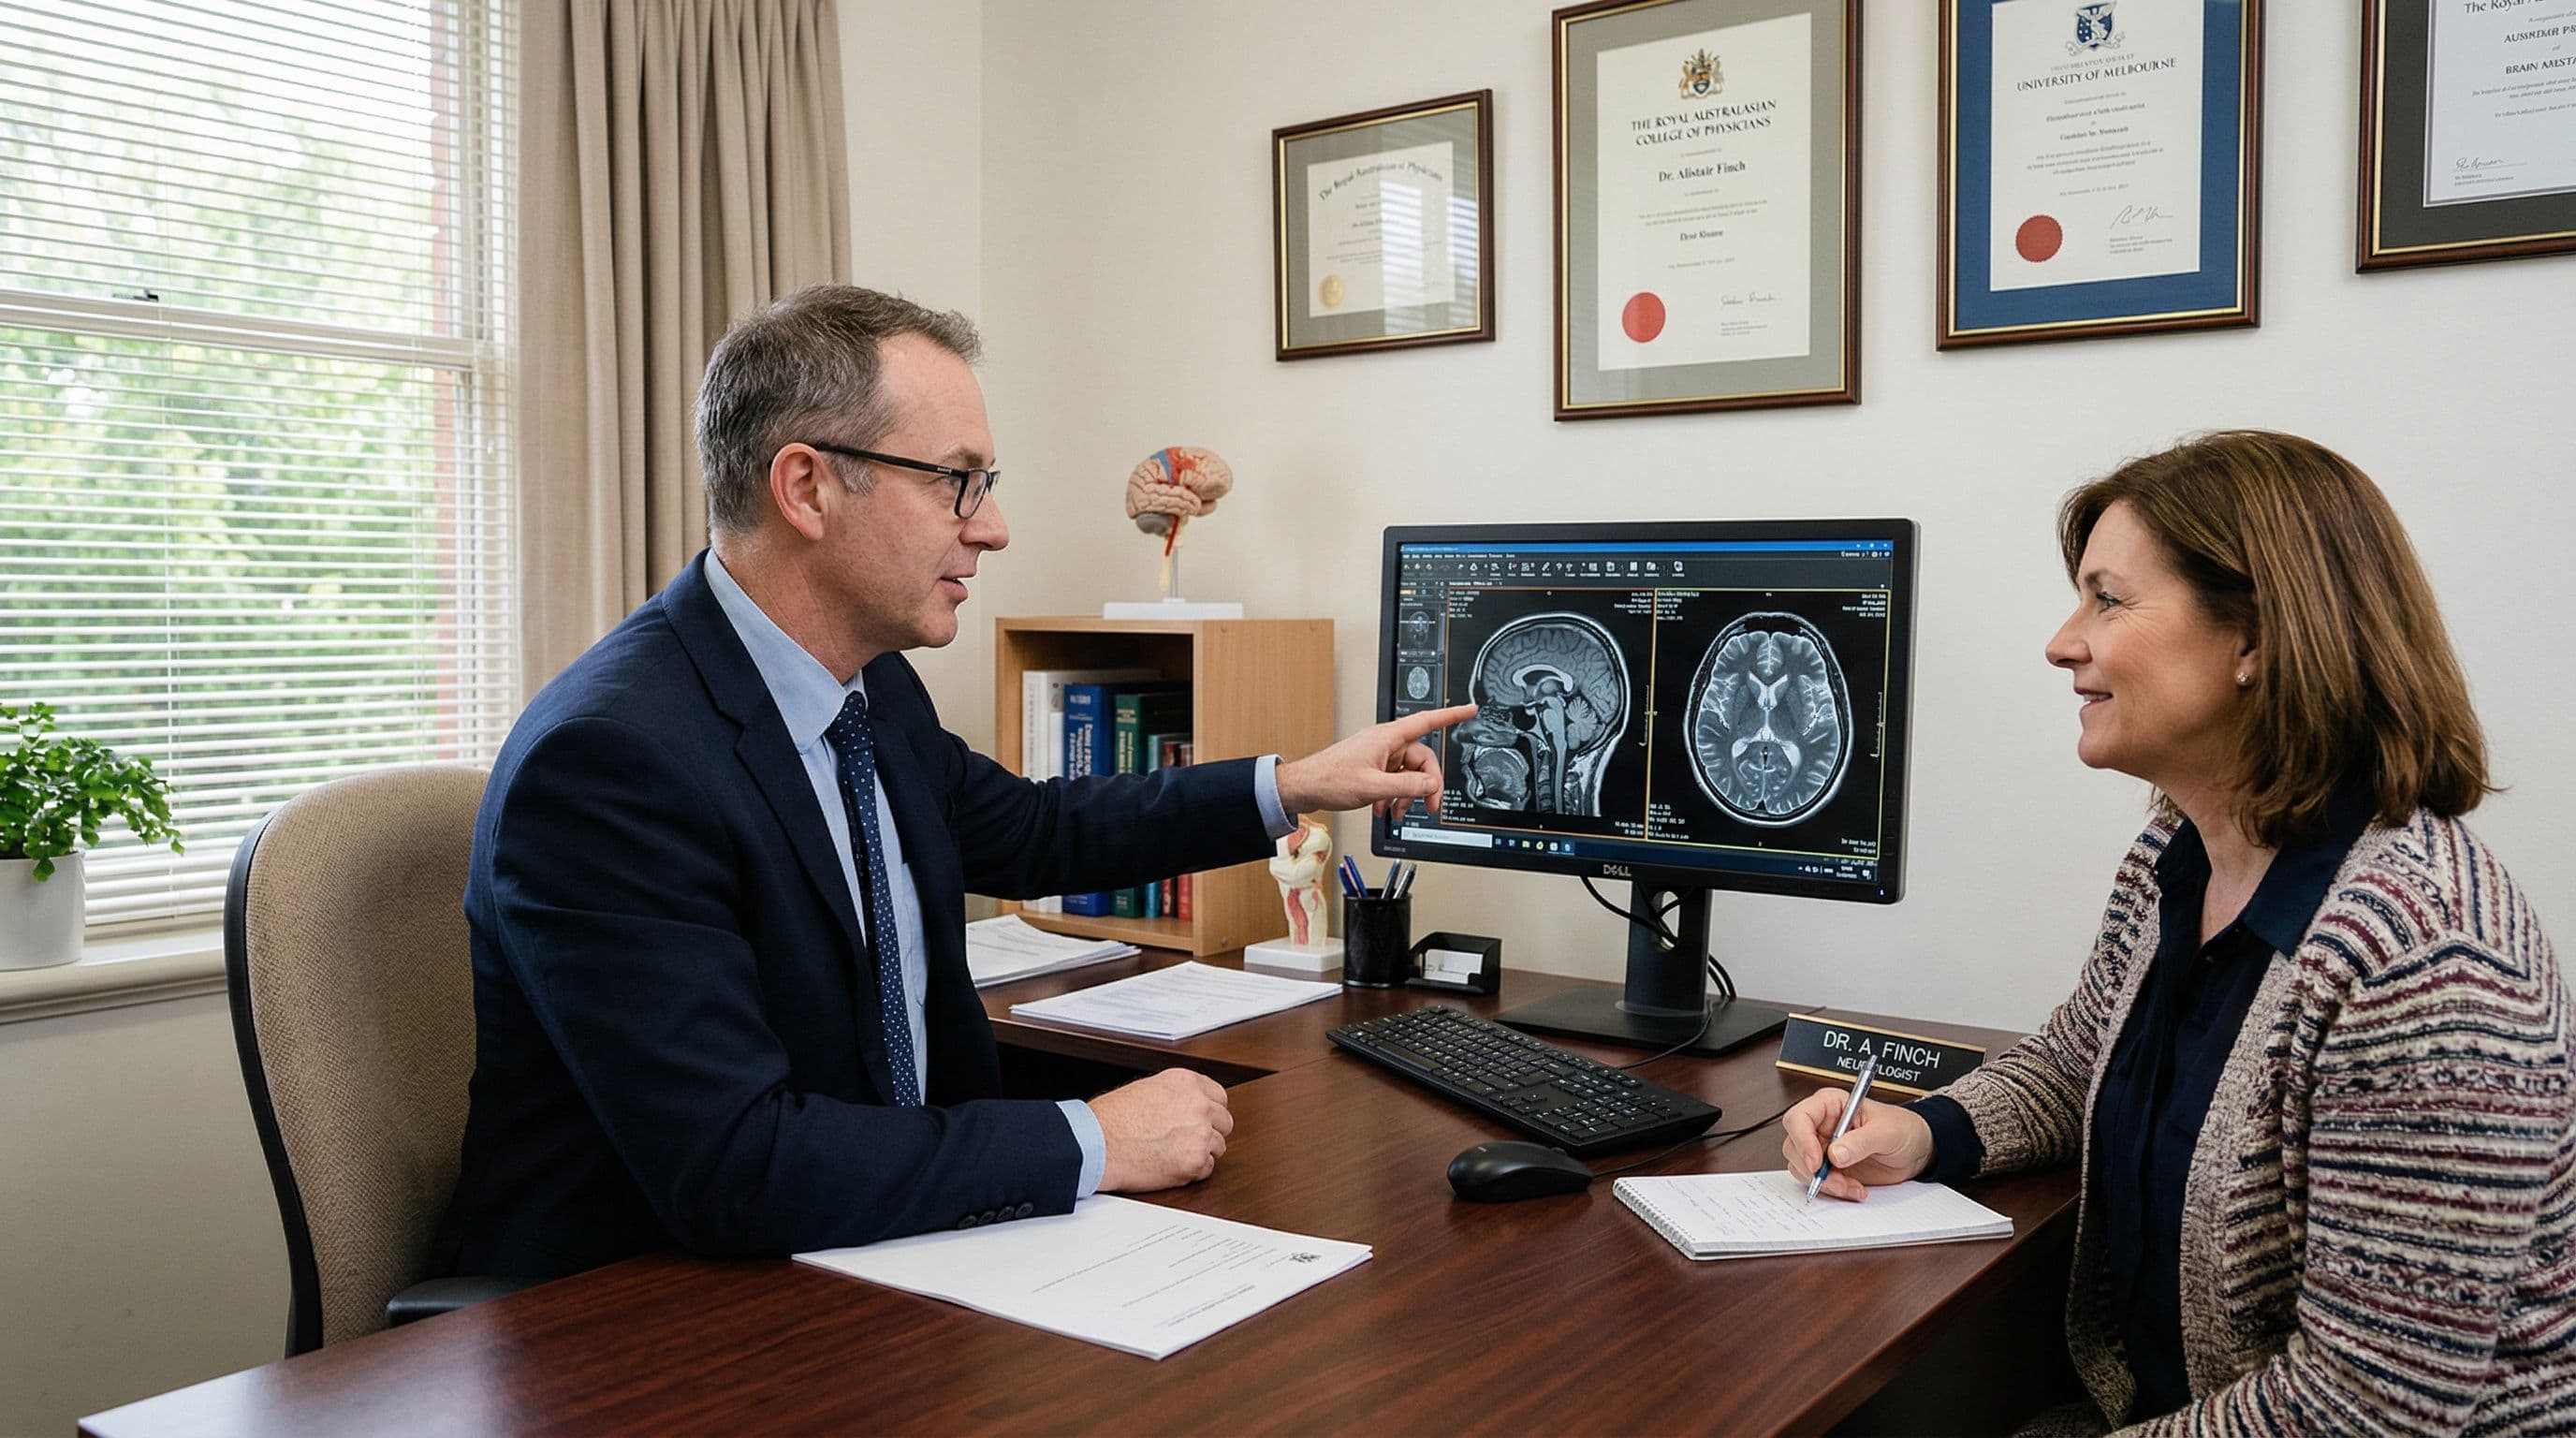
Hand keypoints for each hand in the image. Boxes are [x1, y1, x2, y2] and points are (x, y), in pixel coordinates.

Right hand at [1092, 1068, 1233, 1190]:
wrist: (1097, 1144)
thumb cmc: (1111, 1119)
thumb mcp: (1146, 1089)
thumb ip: (1175, 1095)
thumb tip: (1187, 1105)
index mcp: (1186, 1082)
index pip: (1219, 1097)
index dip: (1210, 1111)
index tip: (1203, 1119)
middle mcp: (1198, 1105)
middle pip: (1225, 1122)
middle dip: (1210, 1131)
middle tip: (1188, 1139)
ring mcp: (1200, 1134)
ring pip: (1218, 1146)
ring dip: (1201, 1151)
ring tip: (1173, 1153)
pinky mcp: (1195, 1162)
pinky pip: (1207, 1169)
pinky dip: (1193, 1171)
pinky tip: (1171, 1165)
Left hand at [1275, 702, 1477, 820]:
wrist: (1304, 787)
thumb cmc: (1329, 779)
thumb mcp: (1373, 787)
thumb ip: (1406, 785)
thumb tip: (1431, 784)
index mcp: (1387, 738)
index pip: (1427, 721)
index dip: (1451, 716)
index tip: (1470, 710)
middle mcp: (1385, 743)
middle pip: (1421, 759)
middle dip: (1426, 785)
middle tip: (1427, 806)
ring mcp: (1379, 755)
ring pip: (1408, 772)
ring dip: (1406, 794)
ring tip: (1395, 812)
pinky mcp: (1372, 767)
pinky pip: (1394, 779)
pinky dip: (1393, 795)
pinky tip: (1383, 809)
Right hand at [1778, 1087, 1933, 1202]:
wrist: (1916, 1151)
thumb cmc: (1903, 1129)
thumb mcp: (1887, 1132)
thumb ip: (1861, 1141)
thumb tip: (1835, 1154)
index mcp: (1830, 1105)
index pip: (1799, 1118)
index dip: (1802, 1140)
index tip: (1817, 1163)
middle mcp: (1820, 1125)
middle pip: (1794, 1146)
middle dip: (1813, 1169)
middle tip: (1836, 1181)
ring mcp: (1822, 1148)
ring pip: (1802, 1167)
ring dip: (1825, 1183)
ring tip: (1851, 1186)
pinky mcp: (1829, 1168)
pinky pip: (1817, 1182)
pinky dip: (1833, 1190)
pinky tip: (1854, 1189)